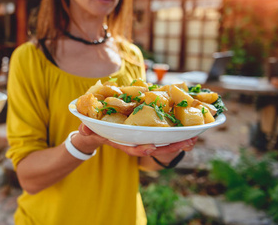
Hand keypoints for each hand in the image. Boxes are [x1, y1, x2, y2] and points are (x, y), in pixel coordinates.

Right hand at [78, 123, 196, 156]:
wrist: (96, 131)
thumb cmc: (93, 129)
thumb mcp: (88, 129)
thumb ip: (87, 130)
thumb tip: (83, 130)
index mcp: (121, 142)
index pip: (132, 148)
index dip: (141, 149)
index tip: (151, 148)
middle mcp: (133, 141)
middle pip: (153, 146)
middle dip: (169, 147)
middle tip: (186, 142)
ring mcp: (140, 137)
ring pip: (161, 141)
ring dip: (177, 140)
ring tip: (193, 137)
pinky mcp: (145, 130)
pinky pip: (162, 133)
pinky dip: (174, 132)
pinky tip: (188, 129)